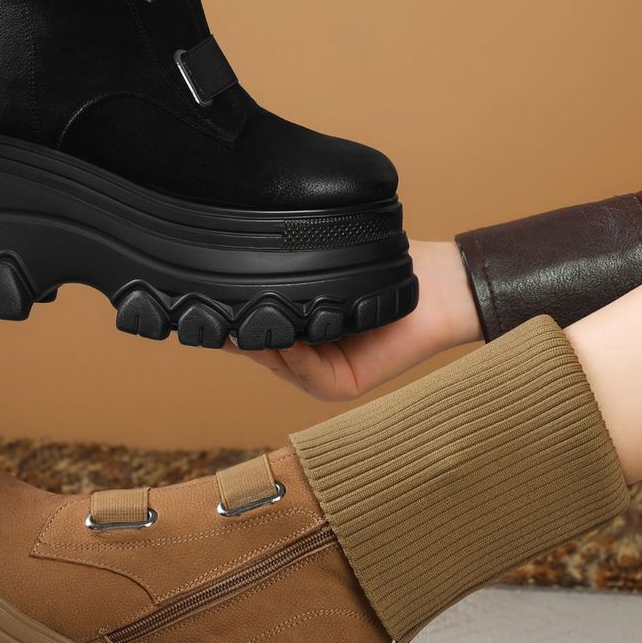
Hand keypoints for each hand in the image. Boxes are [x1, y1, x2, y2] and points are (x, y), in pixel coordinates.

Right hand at [231, 241, 481, 400]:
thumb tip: (236, 257)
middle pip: (260, 347)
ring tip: (241, 325)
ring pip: (279, 363)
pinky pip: (310, 375)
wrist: (439, 287)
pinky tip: (288, 338)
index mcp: (299, 326)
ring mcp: (322, 373)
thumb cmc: (389, 269)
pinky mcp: (344, 385)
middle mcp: (307, 352)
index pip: (255, 324)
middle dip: (238, 333)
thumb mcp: (329, 268)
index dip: (230, 316)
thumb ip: (291, 272)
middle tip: (211, 315)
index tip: (203, 300)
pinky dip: (296, 358)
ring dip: (262, 346)